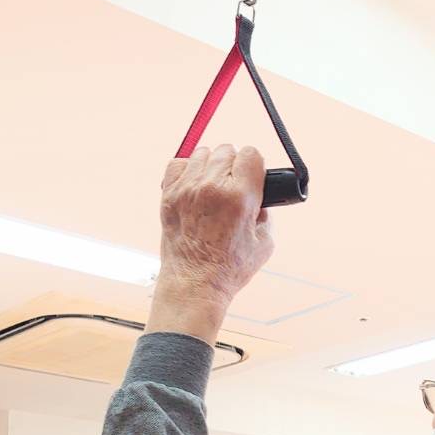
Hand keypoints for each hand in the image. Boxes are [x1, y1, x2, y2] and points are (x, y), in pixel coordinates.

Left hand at [147, 144, 274, 341]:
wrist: (195, 283)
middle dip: (234, 166)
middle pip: (227, 150)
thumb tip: (258, 196)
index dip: (255, 166)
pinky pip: (179, 163)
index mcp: (240, 196)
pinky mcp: (169, 194)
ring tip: (213, 188)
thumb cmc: (231, 268)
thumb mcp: (264, 242)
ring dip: (211, 166)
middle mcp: (212, 187)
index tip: (253, 179)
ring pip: (204, 154)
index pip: (251, 154)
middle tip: (233, 188)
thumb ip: (265, 212)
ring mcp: (187, 189)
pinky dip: (188, 170)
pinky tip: (195, 187)